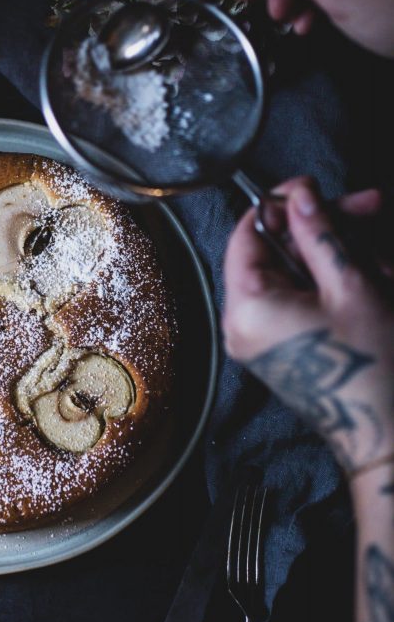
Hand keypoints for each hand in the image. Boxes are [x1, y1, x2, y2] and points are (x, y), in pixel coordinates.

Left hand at [222, 177, 393, 476]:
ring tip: (380, 260)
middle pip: (274, 251)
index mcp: (246, 304)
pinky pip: (298, 299)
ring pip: (292, 273)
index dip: (283, 205)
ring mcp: (258, 337)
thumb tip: (300, 192)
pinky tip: (372, 279)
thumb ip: (320, 232)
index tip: (317, 188)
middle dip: (323, 228)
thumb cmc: (372, 363)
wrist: (385, 433)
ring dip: (336, 255)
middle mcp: (241, 322)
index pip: (247, 233)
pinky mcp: (279, 347)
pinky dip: (331, 283)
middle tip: (367, 207)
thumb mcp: (350, 283)